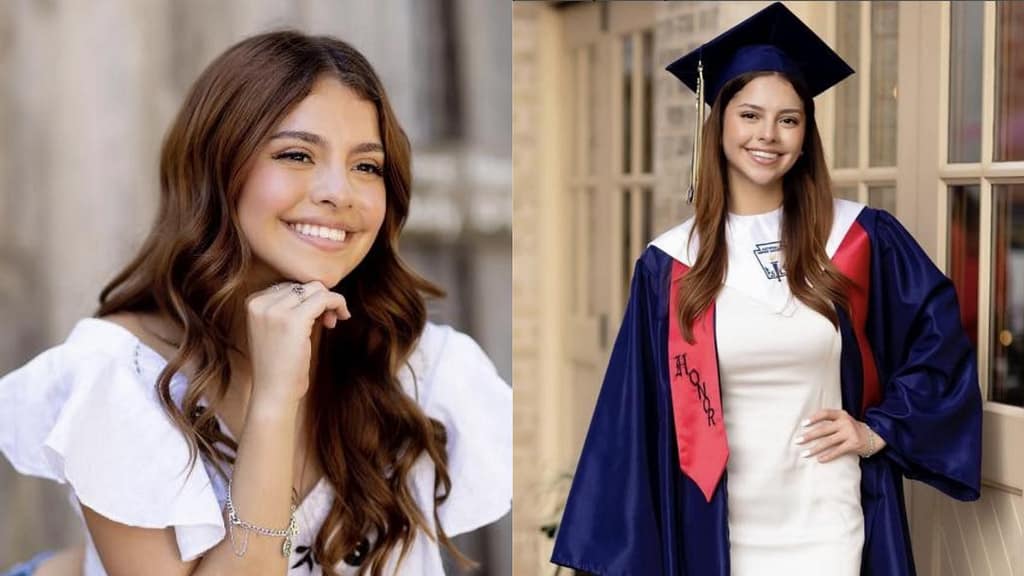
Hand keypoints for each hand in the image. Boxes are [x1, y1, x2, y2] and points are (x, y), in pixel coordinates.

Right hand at [245, 281, 350, 405]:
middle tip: (328, 322)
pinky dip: (338, 303)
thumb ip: (288, 308)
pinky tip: (342, 317)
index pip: (289, 286)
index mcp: (253, 302)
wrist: (273, 393)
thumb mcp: (276, 330)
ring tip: (332, 322)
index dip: (308, 299)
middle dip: (320, 300)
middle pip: (303, 285)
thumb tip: (318, 289)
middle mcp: (260, 302)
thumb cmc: (278, 366)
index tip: (317, 318)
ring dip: (331, 302)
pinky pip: (325, 298)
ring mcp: (275, 310)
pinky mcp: (293, 320)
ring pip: (316, 289)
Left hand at [795, 409, 885, 461]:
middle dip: (809, 436)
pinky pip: (837, 451)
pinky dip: (828, 456)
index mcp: (841, 414)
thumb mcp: (843, 420)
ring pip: (828, 442)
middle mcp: (845, 422)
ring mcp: (850, 433)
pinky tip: (819, 460)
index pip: (825, 413)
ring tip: (804, 454)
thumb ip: (830, 422)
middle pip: (823, 429)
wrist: (875, 436)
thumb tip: (808, 429)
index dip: (813, 418)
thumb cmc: (852, 429)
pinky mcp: (853, 444)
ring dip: (814, 449)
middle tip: (797, 441)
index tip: (803, 424)